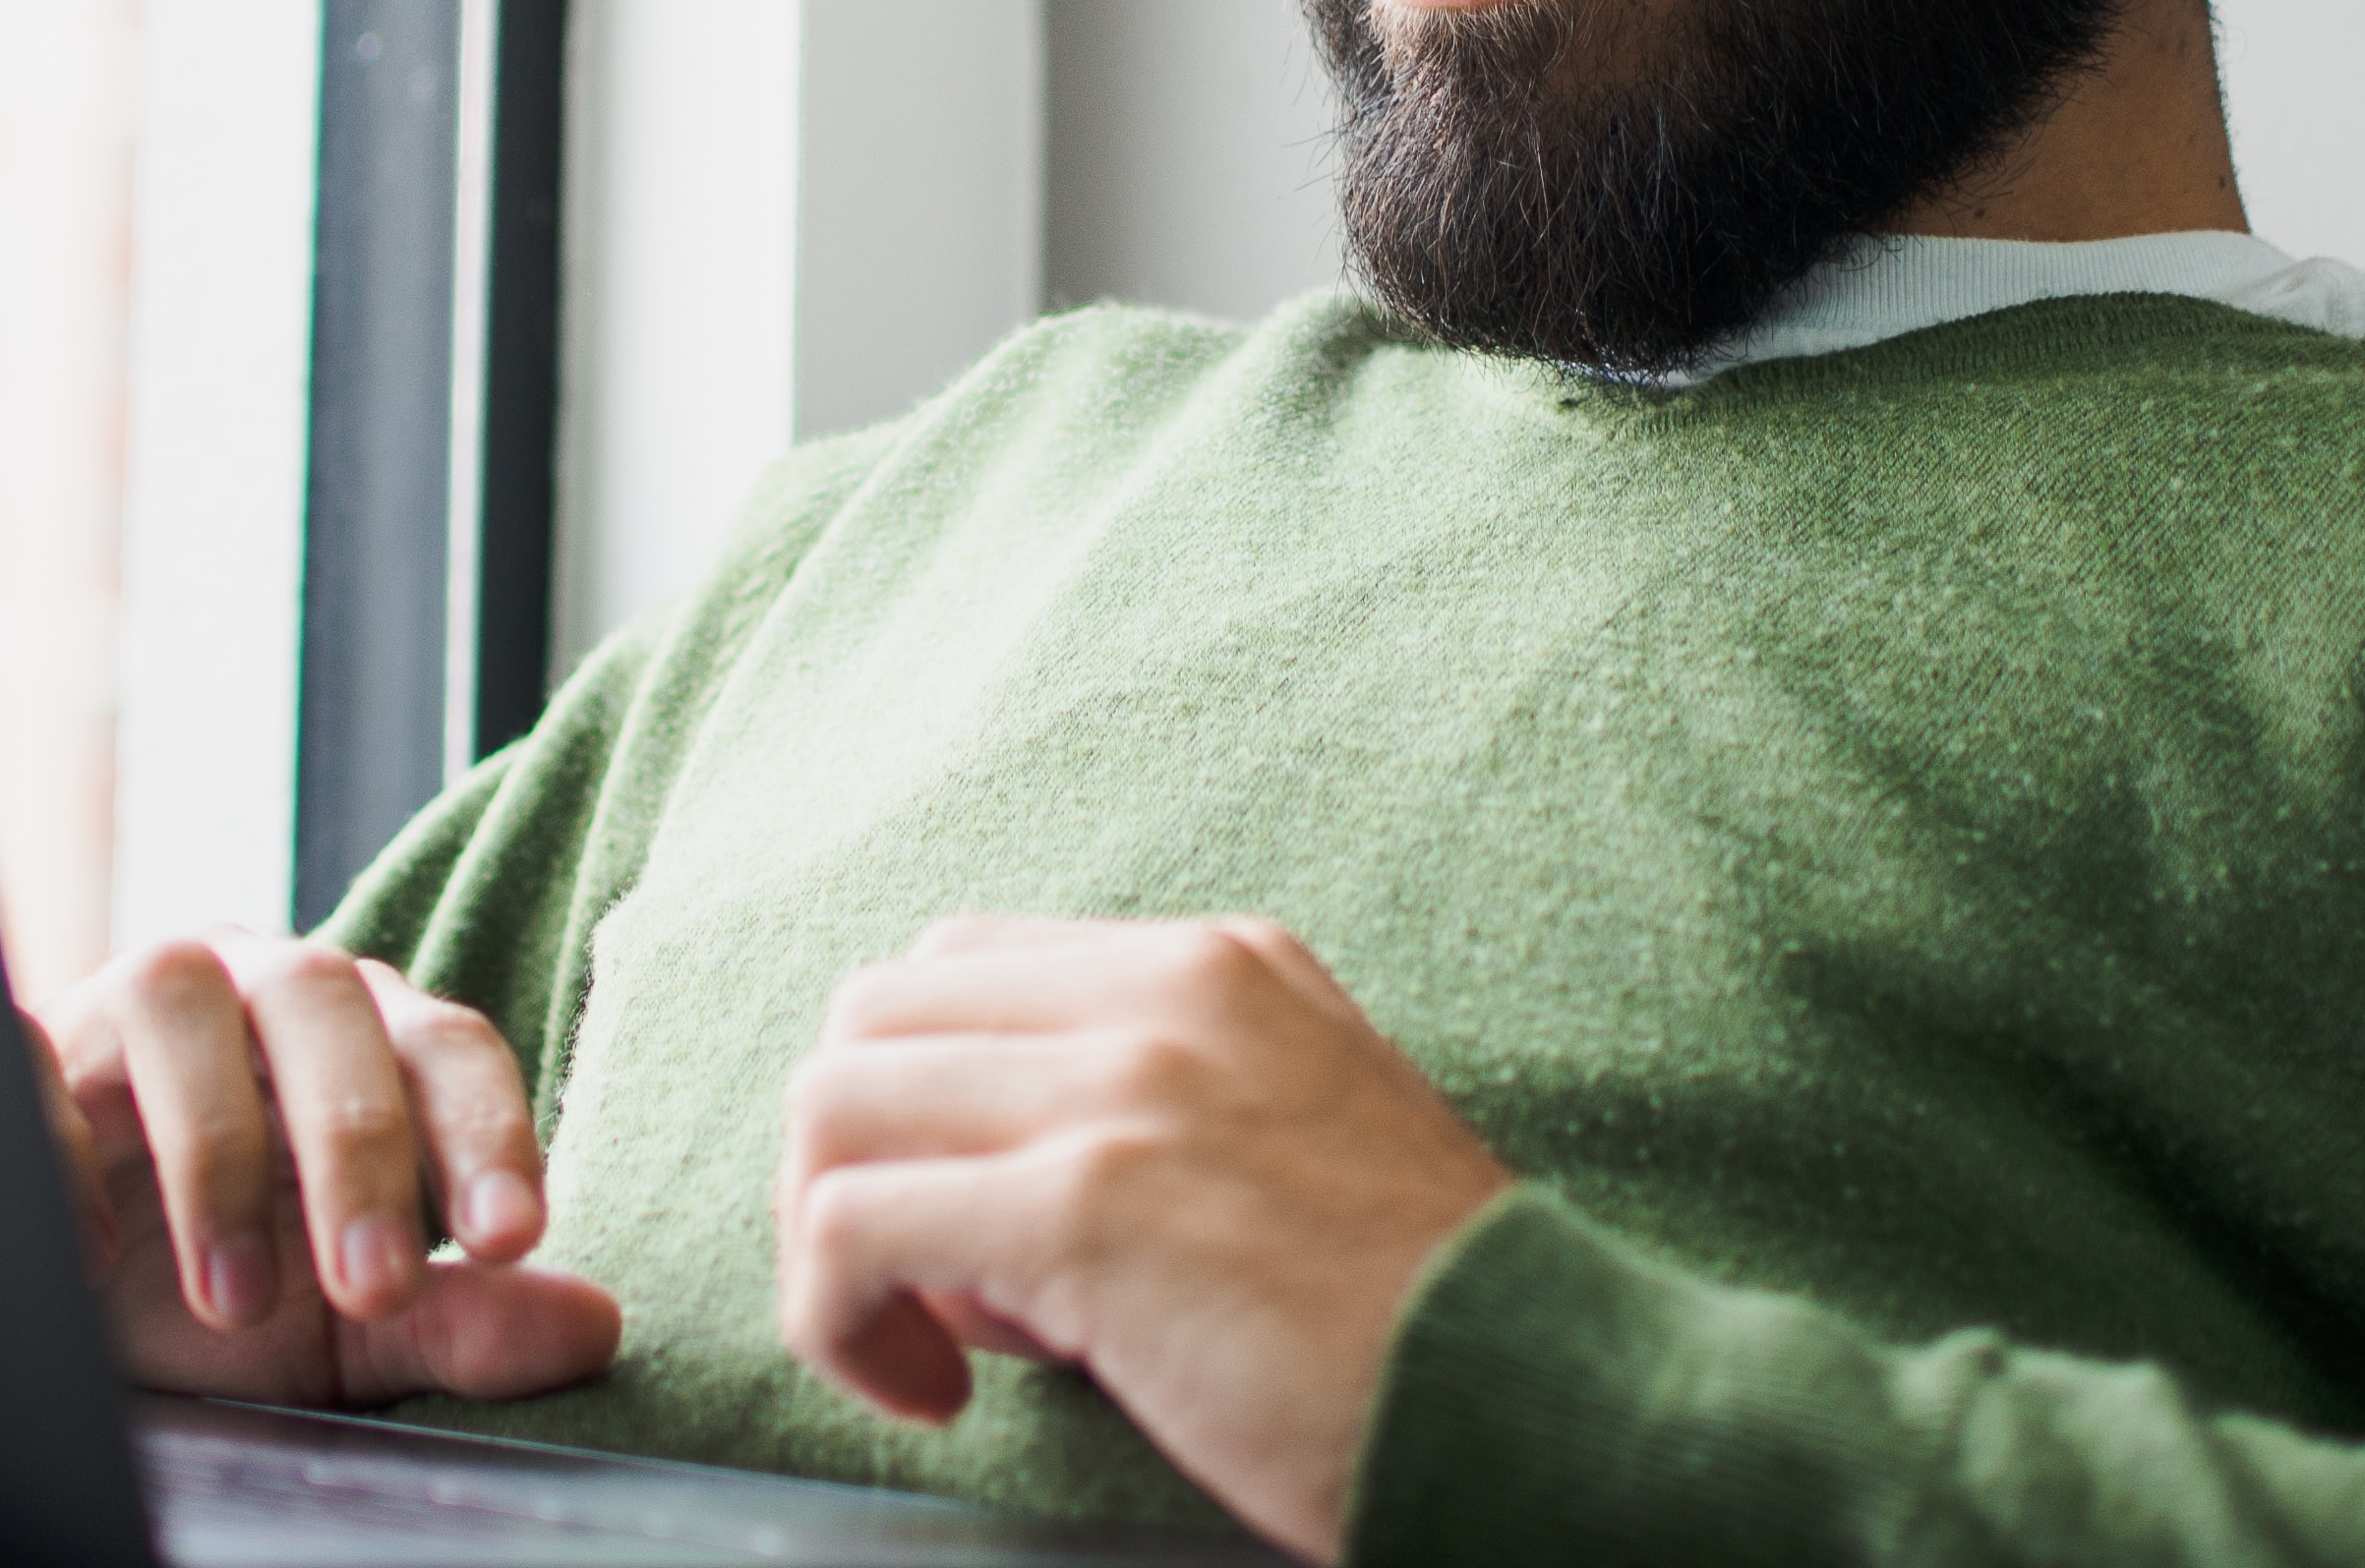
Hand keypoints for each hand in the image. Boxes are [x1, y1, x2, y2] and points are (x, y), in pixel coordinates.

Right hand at [32, 927, 619, 1405]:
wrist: (59, 1295)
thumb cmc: (222, 1284)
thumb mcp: (344, 1329)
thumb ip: (462, 1322)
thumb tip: (599, 1326)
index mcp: (361, 1035)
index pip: (446, 1046)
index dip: (486, 1133)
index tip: (512, 1241)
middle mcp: (255, 988)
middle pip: (328, 1005)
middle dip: (359, 1148)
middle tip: (374, 1287)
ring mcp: (131, 1000)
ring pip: (184, 1000)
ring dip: (219, 1152)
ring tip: (234, 1302)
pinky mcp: (20, 1044)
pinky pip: (33, 1054)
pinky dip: (63, 1150)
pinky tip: (92, 1260)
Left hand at [774, 916, 1512, 1561]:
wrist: (1533, 1397)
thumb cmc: (1413, 1318)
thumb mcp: (1298, 1136)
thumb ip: (1156, 1116)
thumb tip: (972, 1220)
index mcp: (1218, 965)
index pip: (961, 968)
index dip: (924, 1106)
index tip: (971, 1236)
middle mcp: (1165, 993)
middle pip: (872, 1019)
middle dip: (852, 1163)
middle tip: (923, 1295)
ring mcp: (1122, 1089)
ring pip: (830, 1107)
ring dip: (830, 1247)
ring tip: (928, 1351)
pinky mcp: (1083, 1207)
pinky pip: (847, 1227)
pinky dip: (839, 1322)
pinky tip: (932, 1397)